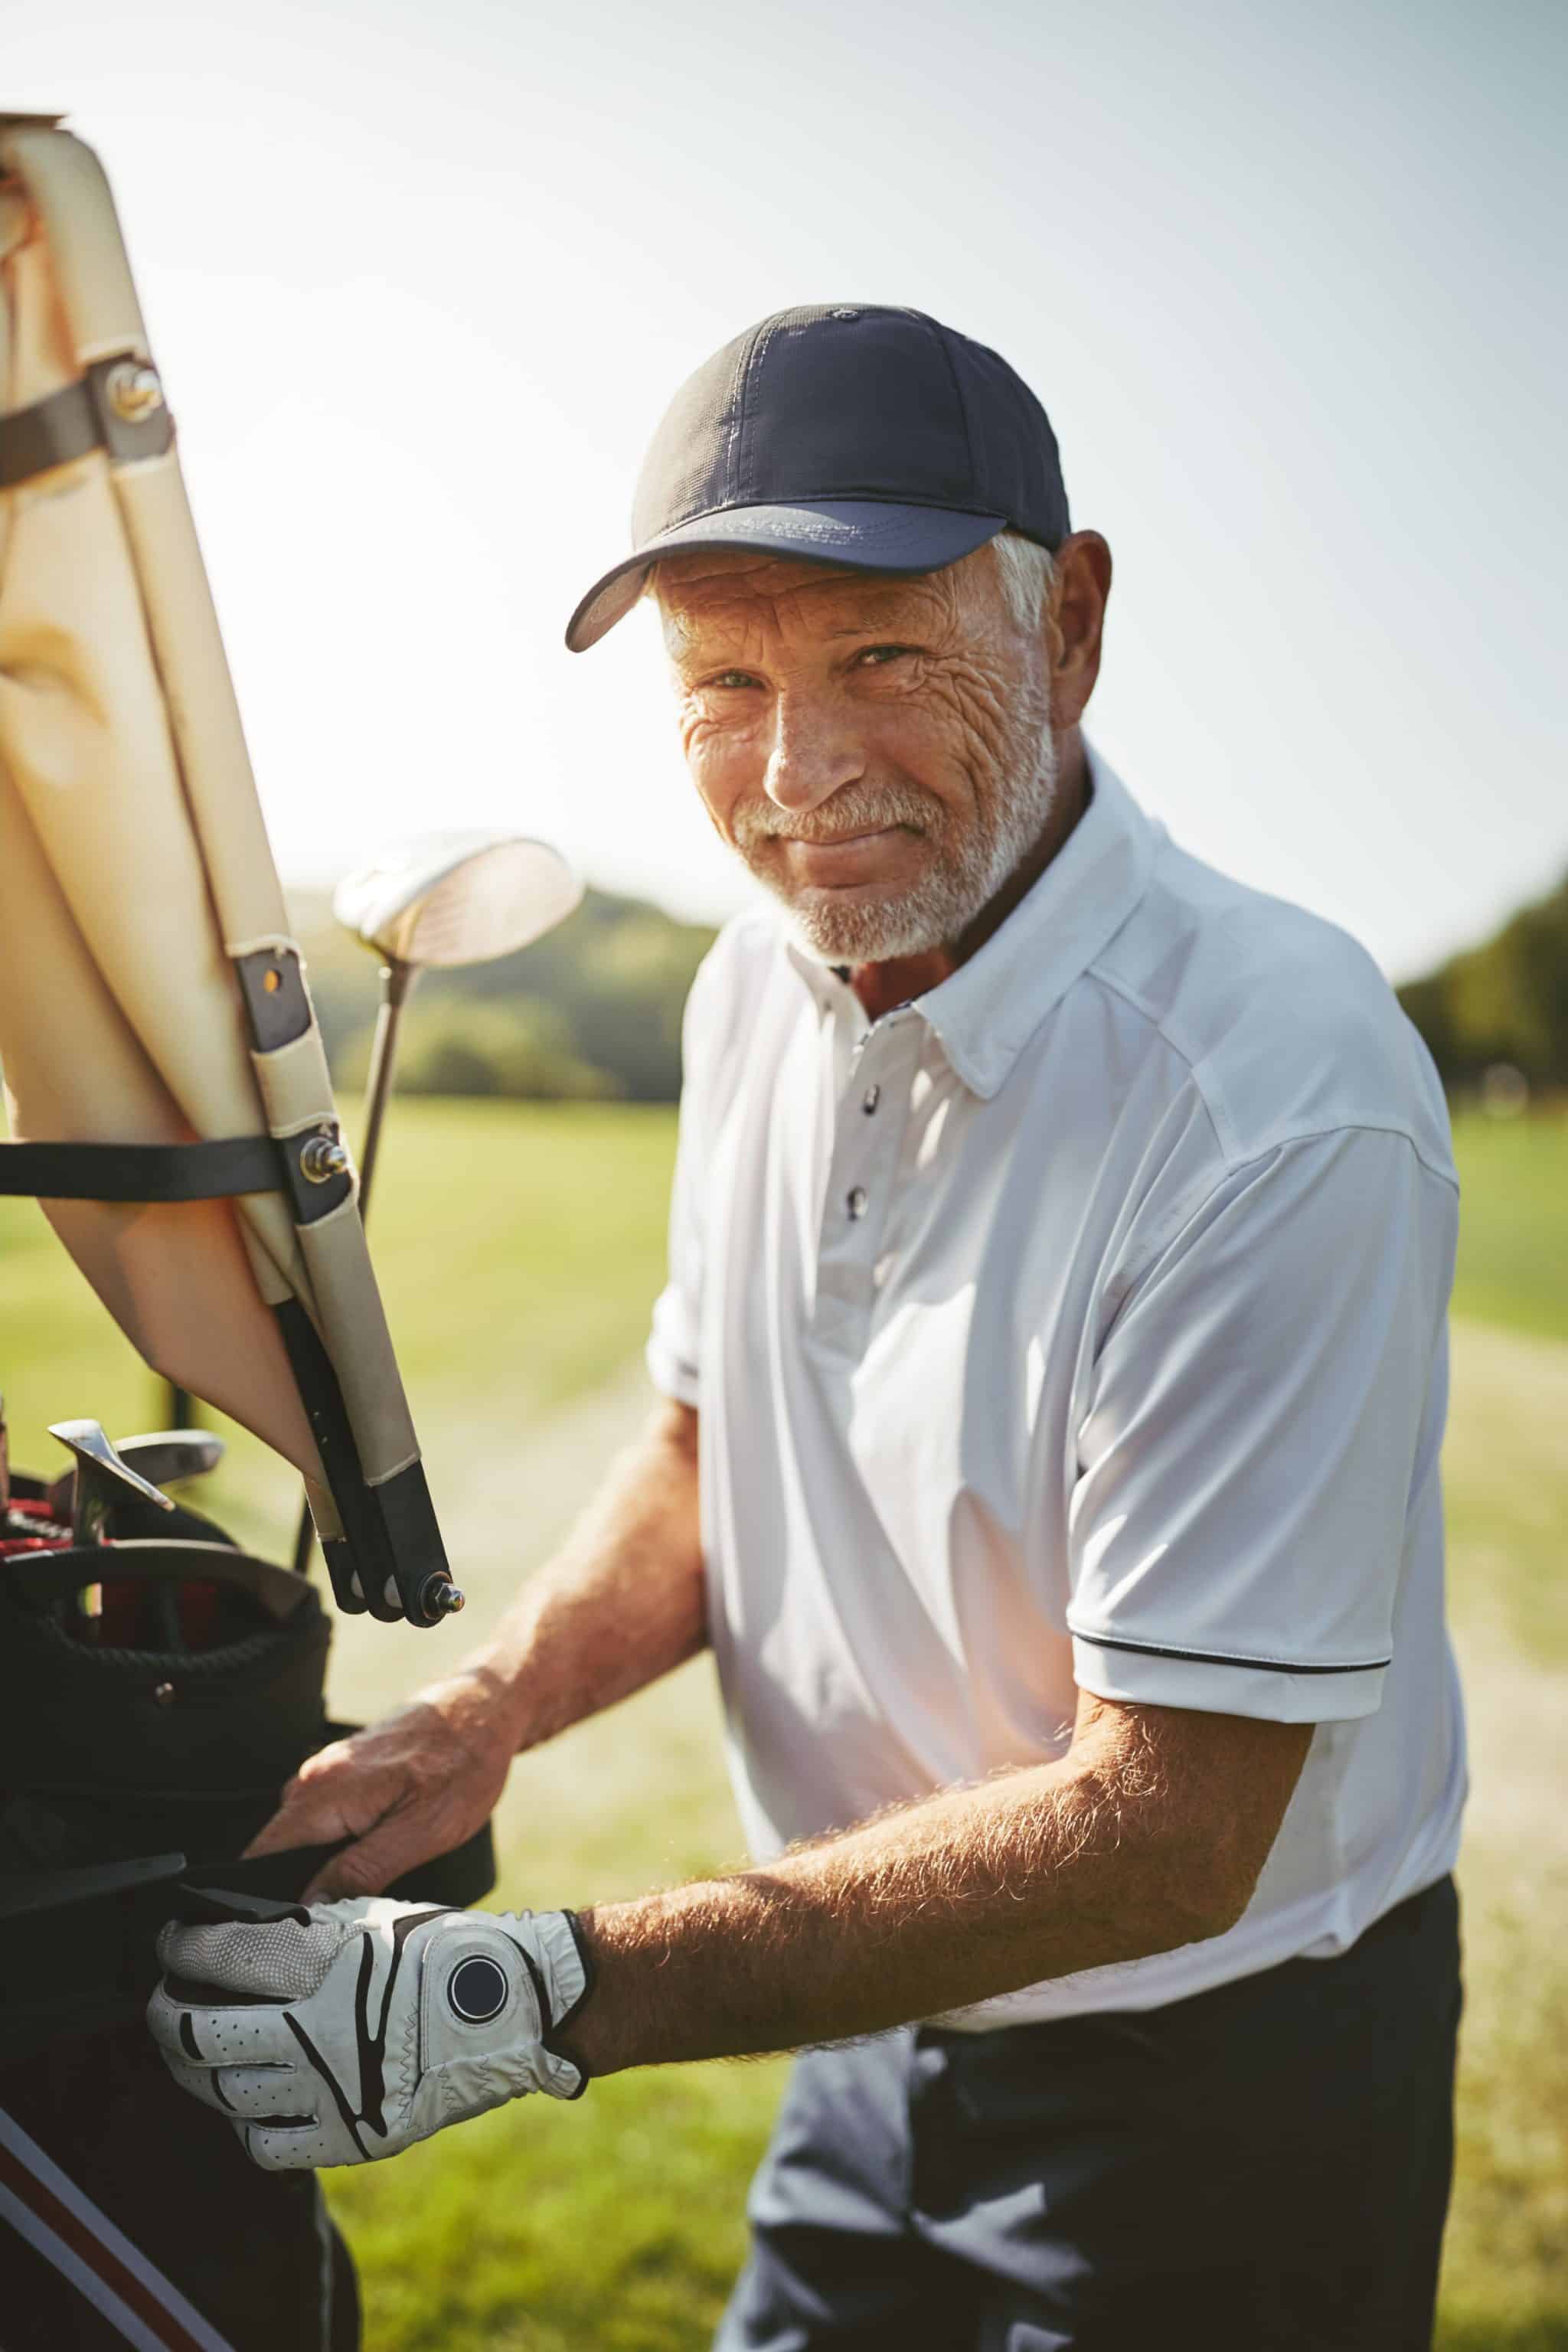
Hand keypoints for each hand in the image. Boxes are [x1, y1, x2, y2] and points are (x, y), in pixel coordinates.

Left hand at [147, 1890, 591, 2169]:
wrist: (513, 2008)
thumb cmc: (444, 1949)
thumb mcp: (372, 1915)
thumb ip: (302, 1929)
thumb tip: (234, 1936)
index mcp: (322, 1962)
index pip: (218, 1954)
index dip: (180, 1946)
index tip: (172, 1943)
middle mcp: (316, 2027)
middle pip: (197, 2033)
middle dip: (164, 2013)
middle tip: (162, 2000)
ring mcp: (330, 2088)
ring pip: (222, 2090)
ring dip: (196, 2067)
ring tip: (195, 2049)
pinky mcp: (349, 2135)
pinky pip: (265, 2143)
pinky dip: (247, 2120)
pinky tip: (253, 2096)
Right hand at [244, 1667, 519, 1900]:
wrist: (485, 1708)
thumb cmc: (464, 1764)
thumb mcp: (420, 1833)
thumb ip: (360, 1871)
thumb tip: (311, 1906)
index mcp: (322, 1793)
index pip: (260, 1858)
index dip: (266, 1900)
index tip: (287, 1932)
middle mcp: (313, 1778)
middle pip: (277, 1852)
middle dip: (297, 1889)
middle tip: (337, 1919)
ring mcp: (327, 1772)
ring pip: (301, 1839)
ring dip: (321, 1869)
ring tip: (361, 1888)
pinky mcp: (344, 1774)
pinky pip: (322, 1820)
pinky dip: (337, 1845)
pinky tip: (371, 1855)